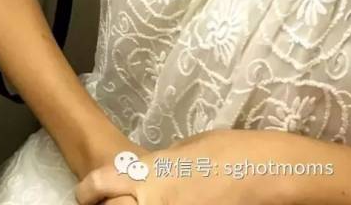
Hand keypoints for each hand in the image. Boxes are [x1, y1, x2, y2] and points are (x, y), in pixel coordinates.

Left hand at [76, 129, 299, 204]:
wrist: (265, 172)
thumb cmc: (227, 151)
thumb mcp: (183, 150)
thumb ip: (160, 165)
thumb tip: (149, 173)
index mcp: (149, 171)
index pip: (100, 184)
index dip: (88, 191)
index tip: (85, 194)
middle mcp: (154, 200)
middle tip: (102, 204)